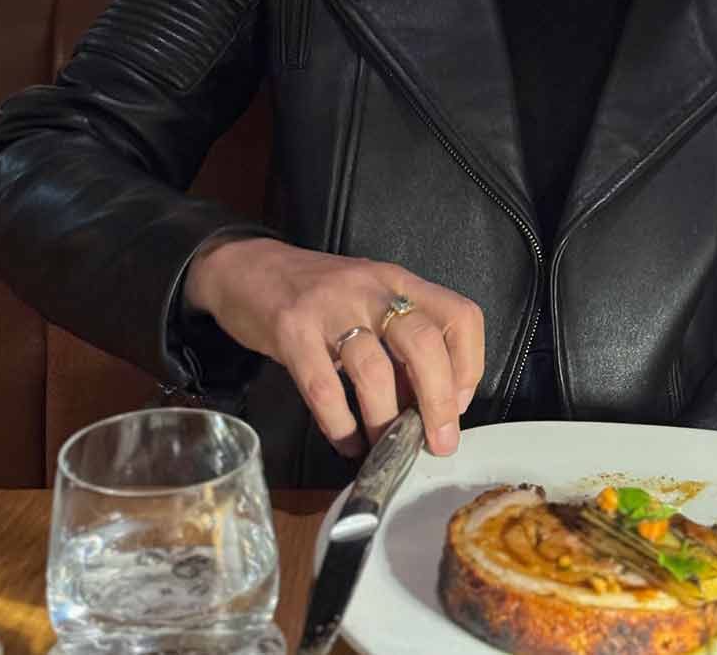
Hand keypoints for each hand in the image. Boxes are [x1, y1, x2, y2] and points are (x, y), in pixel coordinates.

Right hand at [184, 237, 483, 457]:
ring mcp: (330, 308)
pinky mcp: (291, 331)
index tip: (459, 404)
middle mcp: (372, 289)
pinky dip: (340, 424)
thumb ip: (401, 342)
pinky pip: (322, 387)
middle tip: (439, 443)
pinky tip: (346, 442)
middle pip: (425, 342)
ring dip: (385, 420)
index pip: (460, 315)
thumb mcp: (369, 301)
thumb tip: (431, 402)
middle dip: (438, 402)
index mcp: (400, 282)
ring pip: (374, 369)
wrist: (246, 267)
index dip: (469, 364)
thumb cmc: (317, 294)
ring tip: (385, 448)